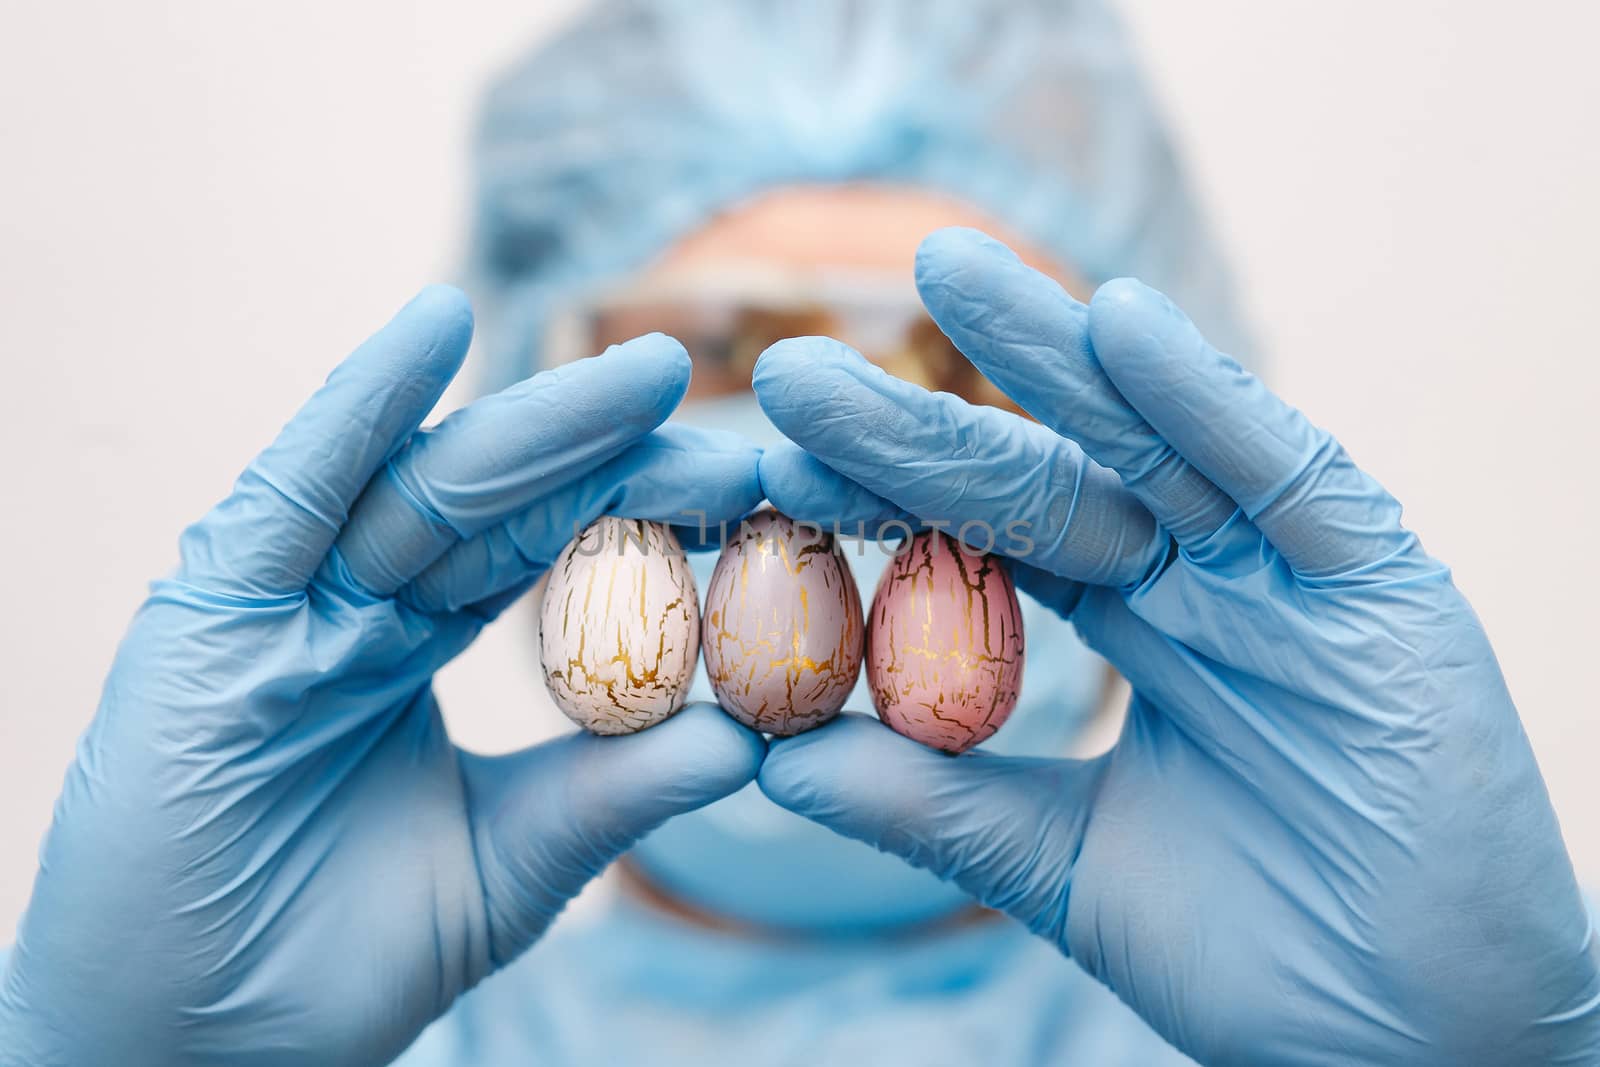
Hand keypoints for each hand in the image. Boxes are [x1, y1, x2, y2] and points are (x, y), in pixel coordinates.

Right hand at [0, 287, 764, 1066]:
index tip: (756, 477)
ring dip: (534, 417)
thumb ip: (616, 792)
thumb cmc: (337, 963)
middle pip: (500, 500)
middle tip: (719, 397)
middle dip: (611, 448)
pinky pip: (292, 488)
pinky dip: (360, 404)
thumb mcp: (510, 863)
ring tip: (648, 372)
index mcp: (416, 647)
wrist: (196, 1055)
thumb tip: (754, 738)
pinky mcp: (207, 612)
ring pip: (421, 483)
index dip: (650, 506)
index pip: (552, 551)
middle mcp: (352, 605)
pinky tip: (437, 326)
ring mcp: (282, 600)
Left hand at [751, 229, 1599, 1064]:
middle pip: (1046, 474)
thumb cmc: (1262, 954)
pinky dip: (1209, 401)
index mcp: (1133, 632)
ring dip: (1055, 353)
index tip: (765, 465)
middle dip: (924, 416)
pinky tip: (1121, 326)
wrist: (1419, 1041)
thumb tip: (773, 762)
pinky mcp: (1383, 582)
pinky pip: (1288, 474)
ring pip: (1158, 438)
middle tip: (791, 367)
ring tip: (945, 272)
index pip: (983, 542)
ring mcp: (1288, 573)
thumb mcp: (1064, 867)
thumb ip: (936, 805)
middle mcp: (1202, 582)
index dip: (878, 500)